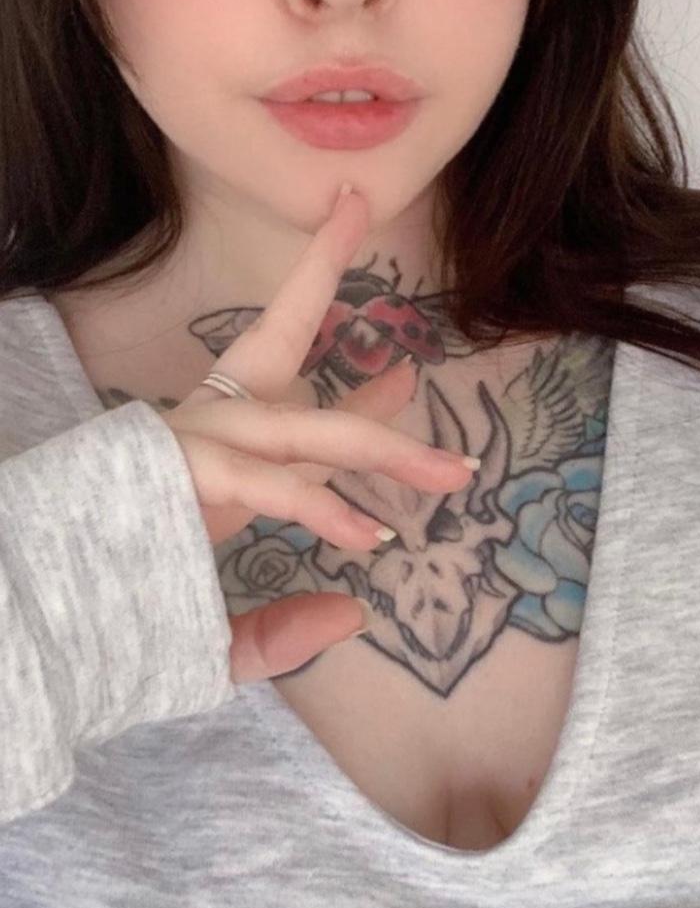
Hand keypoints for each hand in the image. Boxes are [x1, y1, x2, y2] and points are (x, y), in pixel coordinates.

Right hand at [161, 187, 474, 681]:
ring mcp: (190, 442)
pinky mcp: (178, 470)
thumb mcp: (217, 634)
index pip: (292, 399)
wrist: (35, 620)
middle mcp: (203, 428)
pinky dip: (318, 505)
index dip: (353, 378)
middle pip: (280, 339)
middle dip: (329, 283)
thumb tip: (354, 612)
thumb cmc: (119, 620)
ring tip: (450, 473)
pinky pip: (265, 481)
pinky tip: (367, 532)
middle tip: (411, 273)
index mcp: (214, 452)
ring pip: (303, 426)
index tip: (408, 368)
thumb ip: (282, 627)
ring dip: (382, 444)